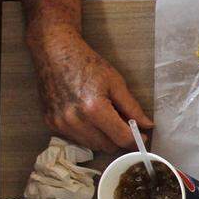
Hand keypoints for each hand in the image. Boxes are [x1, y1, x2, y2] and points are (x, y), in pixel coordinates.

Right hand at [27, 21, 152, 152]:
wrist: (54, 52)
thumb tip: (147, 125)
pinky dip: (88, 135)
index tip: (142, 136)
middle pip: (108, 147)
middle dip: (120, 139)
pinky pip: (77, 140)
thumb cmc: (86, 63)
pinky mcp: (51, 124)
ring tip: (106, 119)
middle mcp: (75, 121)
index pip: (122, 139)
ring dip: (104, 139)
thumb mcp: (115, 82)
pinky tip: (90, 119)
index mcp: (94, 109)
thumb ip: (132, 107)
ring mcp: (61, 124)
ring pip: (93, 146)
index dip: (136, 140)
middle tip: (124, 124)